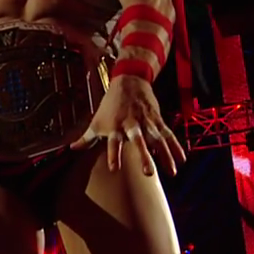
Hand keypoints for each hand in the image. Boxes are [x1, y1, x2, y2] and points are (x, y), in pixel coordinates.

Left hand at [70, 75, 186, 176]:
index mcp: (115, 126)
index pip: (113, 143)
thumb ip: (86, 137)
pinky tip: (182, 159)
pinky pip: (168, 134)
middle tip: (148, 173)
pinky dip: (175, 146)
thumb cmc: (110, 104)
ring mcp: (146, 121)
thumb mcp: (96, 120)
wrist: (129, 81)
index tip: (113, 169)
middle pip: (138, 141)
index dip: (113, 154)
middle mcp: (132, 124)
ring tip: (172, 172)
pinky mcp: (158, 119)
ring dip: (165, 155)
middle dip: (144, 156)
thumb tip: (71, 149)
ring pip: (157, 140)